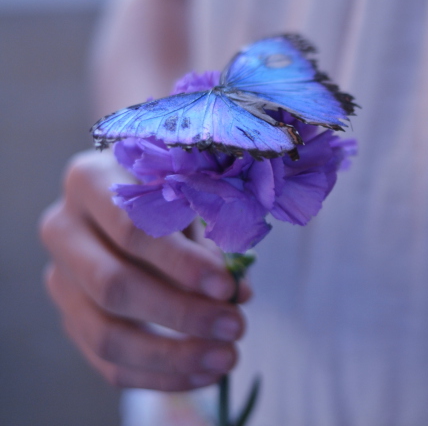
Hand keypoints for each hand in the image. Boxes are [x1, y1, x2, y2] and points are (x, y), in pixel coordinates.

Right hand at [39, 150, 250, 391]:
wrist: (130, 200)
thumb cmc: (169, 190)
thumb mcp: (190, 196)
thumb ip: (211, 238)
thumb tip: (237, 295)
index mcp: (90, 181)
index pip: (132, 230)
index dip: (181, 263)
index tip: (227, 286)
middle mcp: (63, 230)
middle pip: (113, 286)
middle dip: (181, 313)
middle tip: (235, 326)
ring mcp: (60, 279)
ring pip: (105, 334)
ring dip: (172, 355)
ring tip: (226, 357)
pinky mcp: (71, 318)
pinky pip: (108, 362)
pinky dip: (159, 375)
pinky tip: (203, 373)